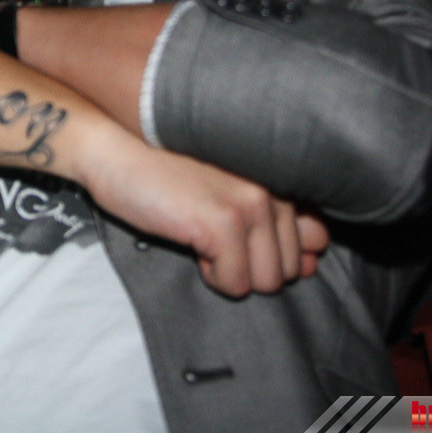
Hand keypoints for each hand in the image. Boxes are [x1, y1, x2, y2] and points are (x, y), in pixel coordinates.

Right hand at [82, 134, 328, 295]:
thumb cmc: (166, 170)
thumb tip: (314, 262)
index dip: (279, 251)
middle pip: (290, 268)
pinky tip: (190, 241)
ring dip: (232, 271)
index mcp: (279, 174)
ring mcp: (252, 203)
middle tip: (214, 234)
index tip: (245, 240)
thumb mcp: (230, 186)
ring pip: (266, 281)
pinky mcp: (223, 223)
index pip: (317, 236)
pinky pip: (235, 283)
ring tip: (203, 236)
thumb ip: (277, 217)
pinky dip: (211, 276)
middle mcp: (275, 186)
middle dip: (252, 264)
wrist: (114, 149)